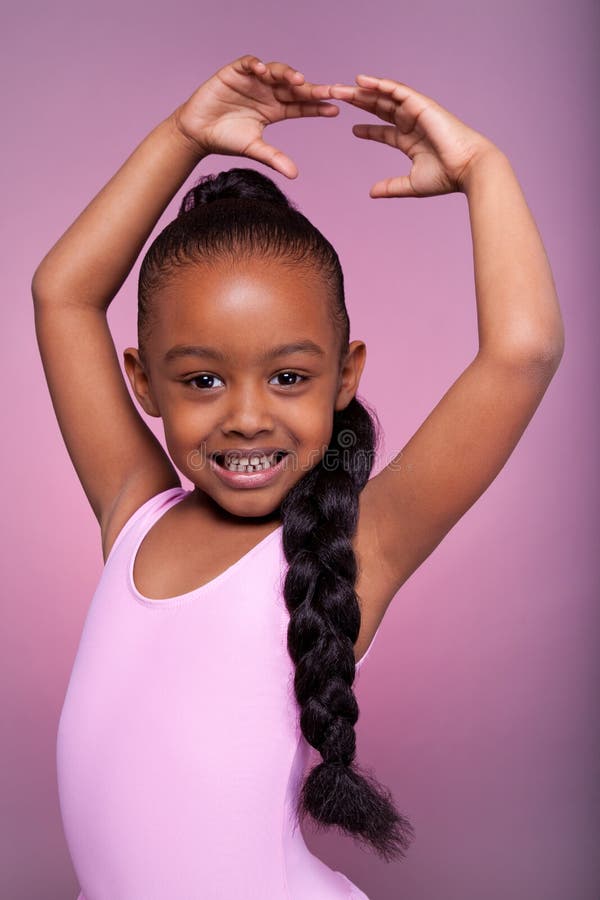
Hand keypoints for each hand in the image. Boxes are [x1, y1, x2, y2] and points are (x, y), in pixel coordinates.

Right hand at [172, 55, 338, 178]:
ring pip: (275, 72)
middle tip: (329, 90)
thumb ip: (274, 158)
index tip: (334, 110)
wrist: (197, 132)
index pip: (301, 106)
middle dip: (311, 88)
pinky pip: (249, 64)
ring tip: (297, 80)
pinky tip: (263, 72)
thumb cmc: (225, 140)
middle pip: (293, 87)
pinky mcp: (234, 72)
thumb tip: (294, 175)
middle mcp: (267, 92)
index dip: (317, 107)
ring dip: (287, 74)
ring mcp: (252, 81)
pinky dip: (256, 66)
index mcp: (275, 110)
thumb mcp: (253, 149)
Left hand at [329, 75, 498, 196]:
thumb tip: (371, 193)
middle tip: (337, 99)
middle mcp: (412, 123)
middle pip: (379, 109)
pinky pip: (397, 90)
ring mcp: (416, 112)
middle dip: (358, 103)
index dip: (368, 130)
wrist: (468, 169)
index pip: (384, 132)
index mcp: (410, 141)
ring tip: (340, 88)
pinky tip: (362, 81)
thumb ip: (391, 187)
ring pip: (384, 97)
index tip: (352, 129)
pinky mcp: (421, 105)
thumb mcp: (411, 185)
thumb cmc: (446, 178)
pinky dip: (380, 84)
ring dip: (362, 91)